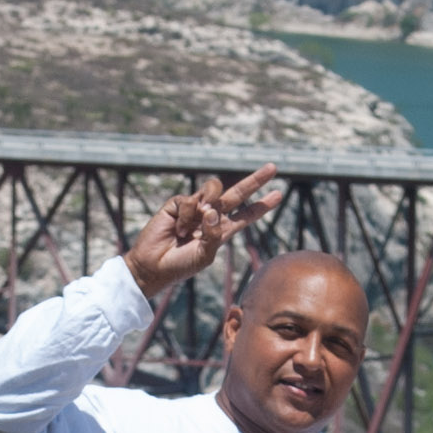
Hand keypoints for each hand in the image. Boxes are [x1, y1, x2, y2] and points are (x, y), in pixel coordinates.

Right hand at [122, 168, 282, 299]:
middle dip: (255, 181)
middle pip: (237, 193)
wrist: (154, 266)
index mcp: (222, 230)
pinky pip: (191, 200)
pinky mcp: (178, 204)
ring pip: (214, 189)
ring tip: (200, 219)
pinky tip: (179, 229)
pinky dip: (187, 215)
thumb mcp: (204, 255)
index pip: (246, 214)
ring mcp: (195, 208)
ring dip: (210, 201)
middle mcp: (211, 216)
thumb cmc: (180, 265)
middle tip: (273, 167)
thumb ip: (213, 234)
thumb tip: (212, 209)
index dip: (262, 205)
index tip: (278, 194)